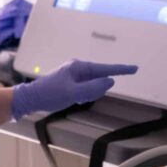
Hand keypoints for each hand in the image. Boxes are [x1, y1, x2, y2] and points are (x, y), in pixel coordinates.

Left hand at [10, 60, 137, 119]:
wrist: (31, 98)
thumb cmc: (51, 94)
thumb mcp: (74, 93)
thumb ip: (93, 88)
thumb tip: (110, 81)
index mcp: (80, 67)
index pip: (105, 69)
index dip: (121, 70)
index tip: (135, 68)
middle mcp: (78, 68)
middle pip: (98, 78)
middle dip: (96, 89)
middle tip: (81, 98)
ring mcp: (74, 75)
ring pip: (92, 85)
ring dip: (88, 94)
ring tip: (74, 99)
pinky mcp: (70, 82)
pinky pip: (85, 88)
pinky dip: (83, 95)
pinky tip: (73, 99)